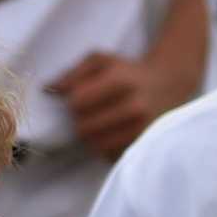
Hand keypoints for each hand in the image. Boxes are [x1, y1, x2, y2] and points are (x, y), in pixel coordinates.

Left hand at [47, 49, 176, 157]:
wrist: (167, 83)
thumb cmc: (127, 71)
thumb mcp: (100, 60)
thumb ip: (72, 73)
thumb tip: (48, 90)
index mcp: (121, 80)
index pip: (77, 102)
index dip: (71, 103)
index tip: (77, 100)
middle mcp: (134, 106)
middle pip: (84, 127)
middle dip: (79, 122)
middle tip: (86, 115)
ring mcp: (142, 130)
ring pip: (96, 146)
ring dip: (90, 137)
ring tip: (98, 125)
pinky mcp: (145, 146)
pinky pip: (110, 156)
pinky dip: (105, 148)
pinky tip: (112, 134)